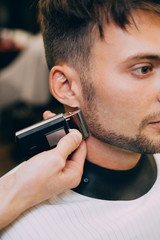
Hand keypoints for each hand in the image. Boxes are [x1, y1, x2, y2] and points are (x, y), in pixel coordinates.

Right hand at [0, 111, 86, 228]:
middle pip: (71, 148)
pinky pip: (51, 154)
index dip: (76, 135)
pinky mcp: (46, 170)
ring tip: (48, 127)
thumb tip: (77, 135)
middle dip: (64, 134)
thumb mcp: (54, 159)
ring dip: (54, 138)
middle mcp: (67, 172)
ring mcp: (56, 171)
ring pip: (60, 149)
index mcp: (74, 172)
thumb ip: (68, 145)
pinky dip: (48, 145)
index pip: (82, 149)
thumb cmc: (33, 182)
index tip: (69, 125)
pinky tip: (43, 139)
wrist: (13, 192)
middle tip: (56, 123)